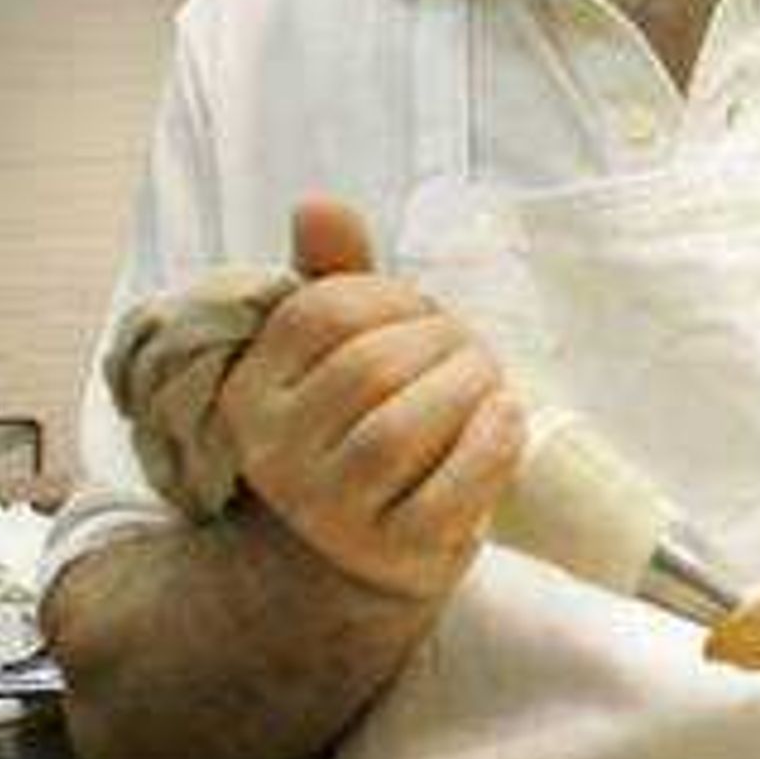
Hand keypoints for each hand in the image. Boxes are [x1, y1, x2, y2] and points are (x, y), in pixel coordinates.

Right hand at [217, 197, 527, 602]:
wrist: (355, 553)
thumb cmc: (354, 429)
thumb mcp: (333, 355)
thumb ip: (332, 278)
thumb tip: (318, 205)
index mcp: (251, 393)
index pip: (320, 315)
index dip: (390, 295)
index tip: (424, 310)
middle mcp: (277, 456)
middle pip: (369, 368)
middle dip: (441, 341)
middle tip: (472, 346)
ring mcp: (332, 511)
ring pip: (399, 430)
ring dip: (466, 388)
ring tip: (490, 378)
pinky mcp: (393, 553)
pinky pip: (448, 492)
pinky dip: (490, 445)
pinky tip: (508, 417)